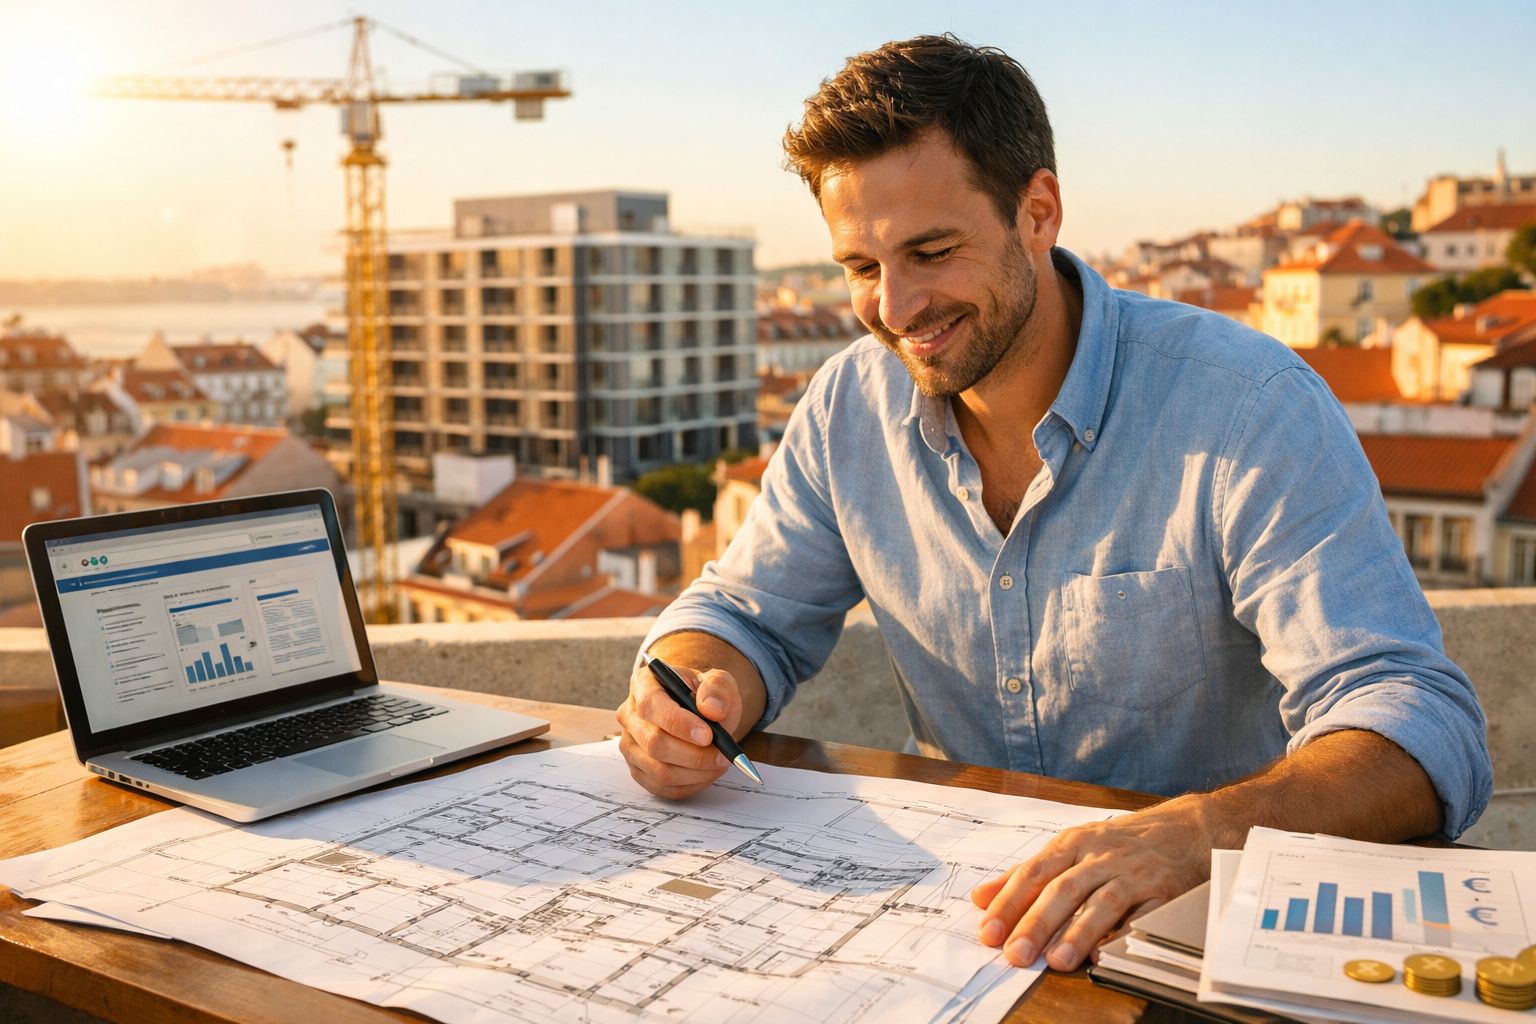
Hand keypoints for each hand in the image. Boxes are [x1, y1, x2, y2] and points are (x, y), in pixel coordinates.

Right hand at [616, 658, 743, 799]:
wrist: (702, 714)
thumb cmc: (705, 695)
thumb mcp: (718, 681)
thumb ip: (717, 688)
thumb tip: (712, 709)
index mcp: (644, 684)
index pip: (652, 705)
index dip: (679, 723)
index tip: (708, 735)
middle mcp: (630, 715)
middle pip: (653, 743)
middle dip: (694, 754)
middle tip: (723, 755)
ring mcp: (630, 745)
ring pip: (658, 770)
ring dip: (695, 773)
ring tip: (719, 763)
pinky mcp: (638, 769)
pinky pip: (662, 787)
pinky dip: (690, 785)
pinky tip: (707, 773)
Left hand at [970, 800, 1210, 970]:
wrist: (1183, 830)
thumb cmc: (1116, 843)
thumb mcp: (1069, 847)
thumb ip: (1025, 874)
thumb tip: (980, 897)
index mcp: (1071, 844)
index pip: (1033, 873)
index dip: (1009, 902)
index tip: (989, 930)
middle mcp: (1100, 857)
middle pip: (1063, 889)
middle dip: (1037, 922)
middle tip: (1015, 953)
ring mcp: (1132, 874)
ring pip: (1101, 903)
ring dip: (1077, 933)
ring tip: (1056, 961)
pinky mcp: (1163, 894)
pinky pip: (1141, 917)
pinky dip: (1122, 935)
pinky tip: (1103, 955)